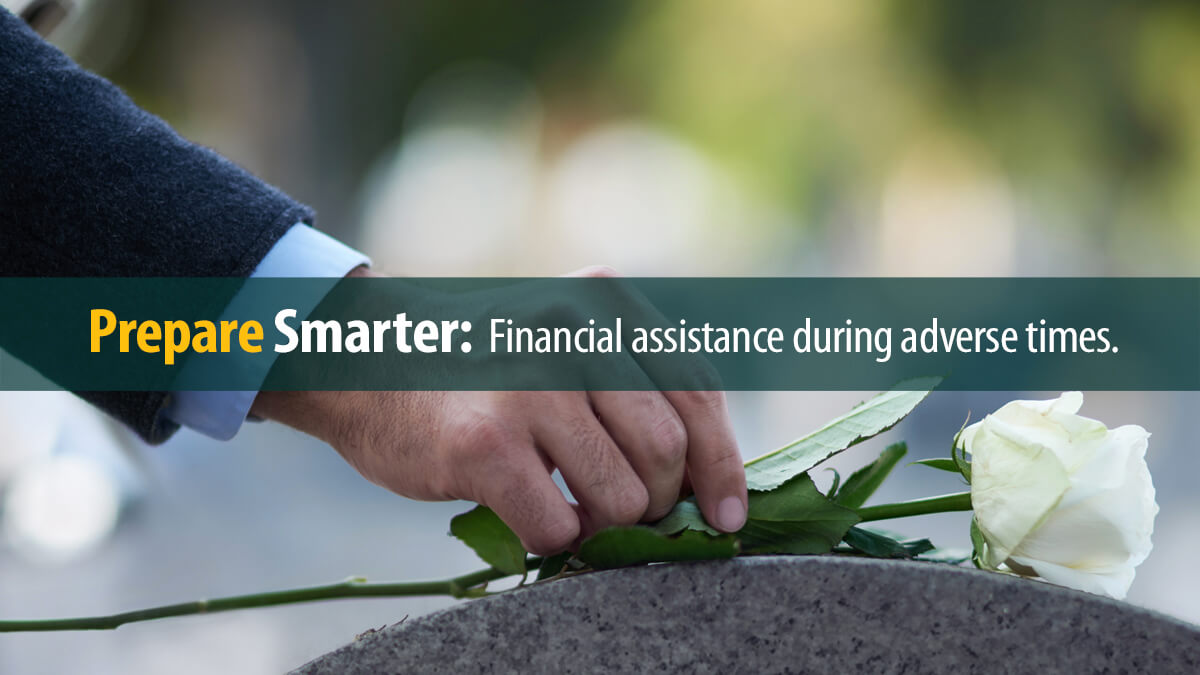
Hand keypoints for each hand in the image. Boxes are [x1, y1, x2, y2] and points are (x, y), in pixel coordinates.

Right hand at [250, 268, 746, 554]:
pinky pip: (558, 527)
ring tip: (572, 511)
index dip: (722, 464)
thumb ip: (633, 383)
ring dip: (604, 526)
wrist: (369, 364)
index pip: (697, 391)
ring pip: (623, 496)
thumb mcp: (566, 339)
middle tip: (625, 512)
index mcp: (606, 301)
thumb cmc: (484, 369)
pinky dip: (555, 541)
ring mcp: (530, 385)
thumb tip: (709, 480)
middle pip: (667, 450)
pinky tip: (532, 518)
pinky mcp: (486, 443)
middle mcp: (574, 330)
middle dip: (658, 501)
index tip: (726, 512)